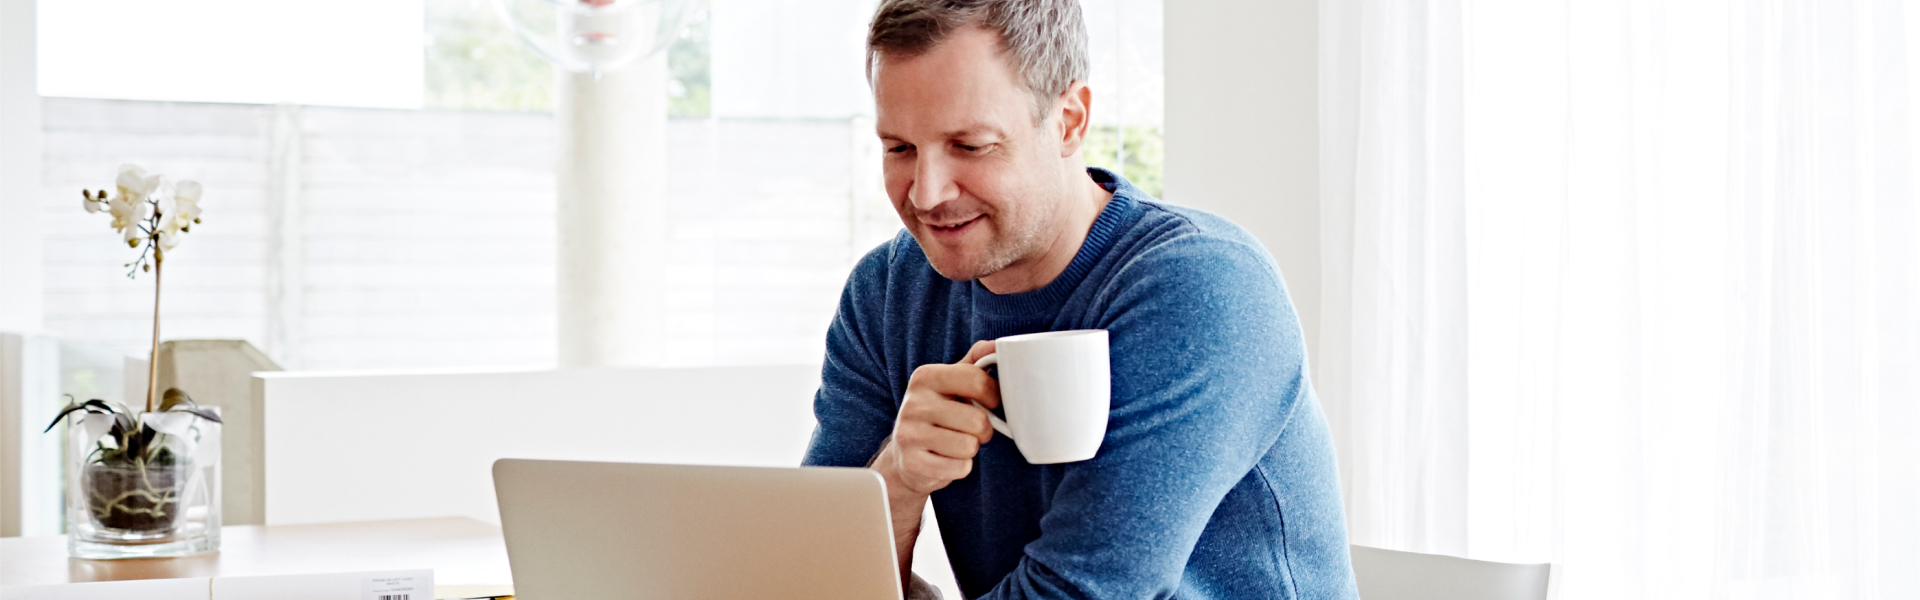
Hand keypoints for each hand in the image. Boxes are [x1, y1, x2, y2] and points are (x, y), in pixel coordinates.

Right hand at [871, 340, 998, 580]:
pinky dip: (960, 467)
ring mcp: (909, 434)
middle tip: (969, 429)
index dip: (994, 396)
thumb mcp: (952, 383)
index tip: (989, 402)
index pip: (977, 380)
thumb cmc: (938, 414)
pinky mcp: (912, 464)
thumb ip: (975, 362)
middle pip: (978, 420)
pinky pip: (960, 468)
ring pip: (970, 446)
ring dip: (970, 449)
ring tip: (955, 443)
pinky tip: (944, 459)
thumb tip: (996, 345)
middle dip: (983, 430)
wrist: (905, 455)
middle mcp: (913, 403)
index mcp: (925, 377)